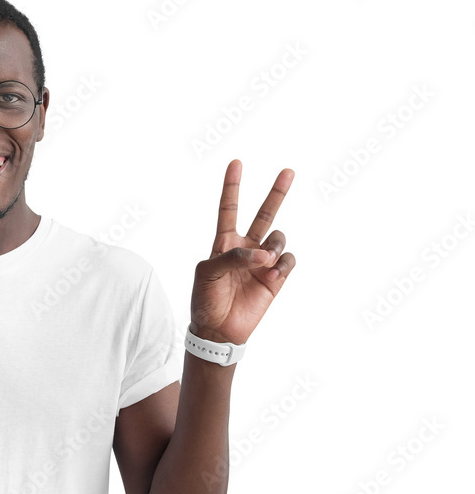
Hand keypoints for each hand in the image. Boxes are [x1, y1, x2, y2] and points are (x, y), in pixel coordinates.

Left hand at [190, 159, 295, 345]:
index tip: (236, 163)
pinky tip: (271, 274)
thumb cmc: (205, 299)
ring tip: (263, 263)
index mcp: (224, 242)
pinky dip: (282, 264)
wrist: (219, 329)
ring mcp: (263, 261)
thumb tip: (263, 254)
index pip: (229, 208)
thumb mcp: (207, 273)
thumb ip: (232, 257)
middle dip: (276, 193)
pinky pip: (288, 259)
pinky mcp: (276, 277)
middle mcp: (246, 248)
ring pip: (278, 237)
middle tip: (288, 171)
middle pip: (264, 213)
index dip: (232, 186)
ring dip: (273, 246)